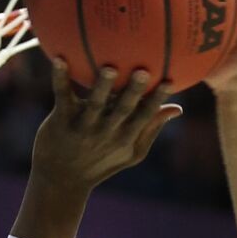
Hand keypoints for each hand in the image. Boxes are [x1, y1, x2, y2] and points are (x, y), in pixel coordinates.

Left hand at [30, 59, 180, 189]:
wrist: (62, 179)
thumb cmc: (101, 161)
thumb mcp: (131, 153)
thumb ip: (151, 129)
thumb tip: (177, 108)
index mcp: (125, 138)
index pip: (145, 117)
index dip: (157, 100)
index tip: (169, 81)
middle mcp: (106, 133)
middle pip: (123, 110)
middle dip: (134, 92)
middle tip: (143, 72)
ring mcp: (83, 127)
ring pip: (95, 105)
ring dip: (102, 86)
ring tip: (109, 68)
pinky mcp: (61, 120)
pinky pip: (62, 96)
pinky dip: (60, 78)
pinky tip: (58, 59)